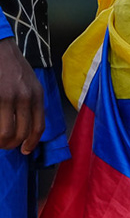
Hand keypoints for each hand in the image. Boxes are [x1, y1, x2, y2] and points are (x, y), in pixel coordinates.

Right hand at [0, 39, 42, 153]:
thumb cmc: (12, 66)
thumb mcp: (29, 83)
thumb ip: (31, 102)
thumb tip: (28, 128)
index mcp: (37, 95)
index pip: (38, 126)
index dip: (31, 143)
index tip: (25, 150)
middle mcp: (25, 97)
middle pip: (21, 133)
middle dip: (12, 144)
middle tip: (5, 145)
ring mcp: (7, 97)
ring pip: (5, 133)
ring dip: (0, 141)